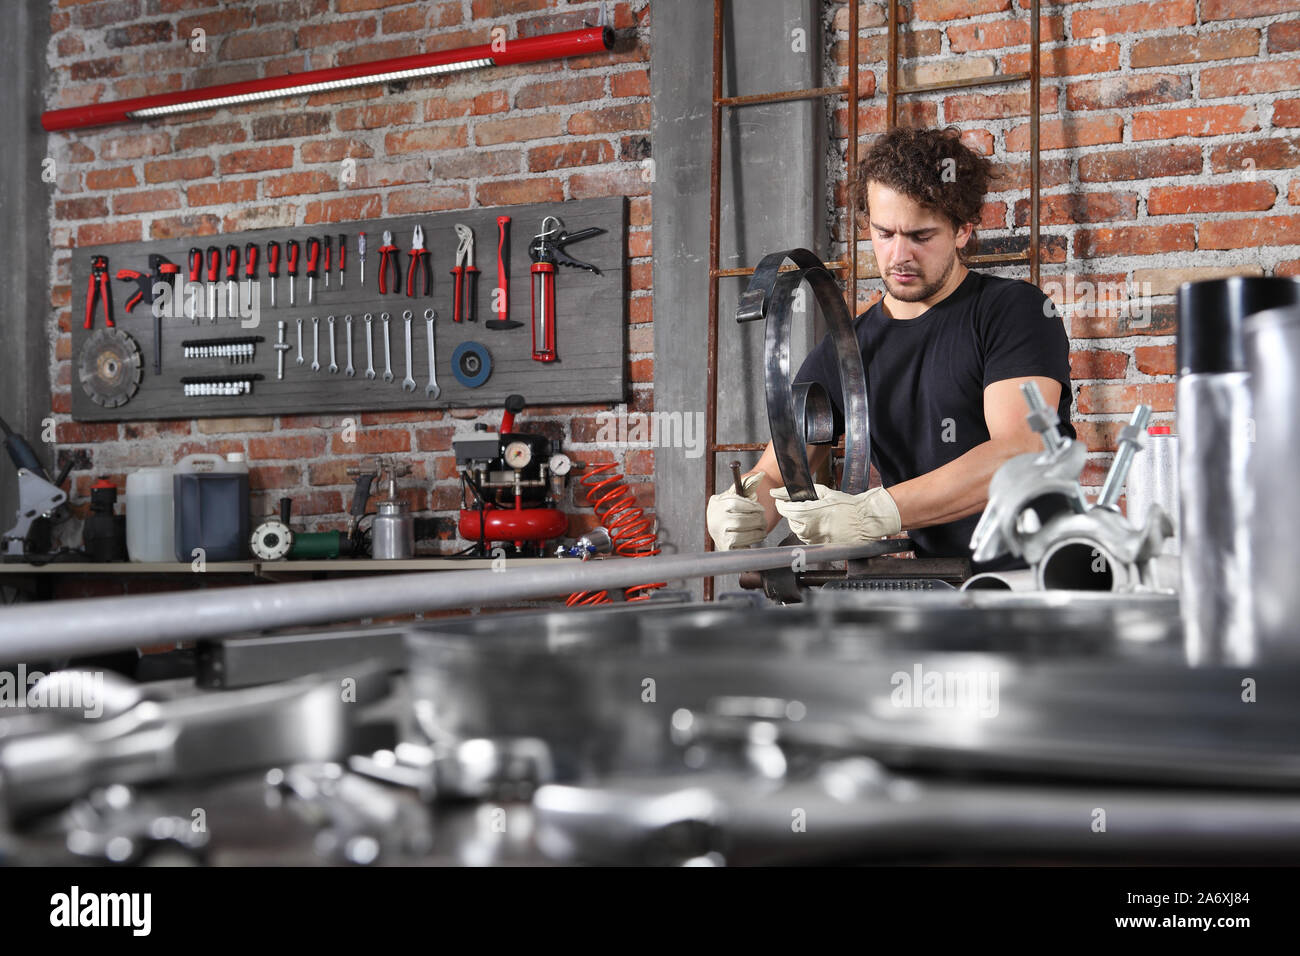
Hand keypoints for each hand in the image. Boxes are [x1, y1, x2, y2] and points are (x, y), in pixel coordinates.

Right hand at [706, 471, 766, 549]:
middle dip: (756, 520)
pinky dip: (752, 540)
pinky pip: (740, 544)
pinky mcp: (724, 546)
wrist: (731, 527)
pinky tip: (757, 535)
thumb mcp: (740, 494)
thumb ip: (748, 485)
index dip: (751, 506)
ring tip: (762, 528)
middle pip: (738, 520)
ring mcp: (717, 534)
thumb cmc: (739, 508)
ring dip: (756, 531)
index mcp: (717, 502)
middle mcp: (713, 518)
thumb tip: (761, 476)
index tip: (760, 509)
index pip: (734, 503)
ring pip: (740, 534)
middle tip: (763, 520)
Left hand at [769, 483, 900, 543]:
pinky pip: (807, 539)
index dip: (781, 504)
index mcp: (810, 513)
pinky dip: (809, 532)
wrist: (865, 521)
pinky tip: (820, 525)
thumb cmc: (848, 506)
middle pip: (790, 521)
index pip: (785, 510)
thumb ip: (803, 492)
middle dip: (793, 513)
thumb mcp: (825, 493)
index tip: (781, 500)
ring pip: (798, 531)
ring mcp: (815, 540)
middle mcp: (811, 529)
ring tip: (815, 516)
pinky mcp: (820, 546)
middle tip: (803, 506)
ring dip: (801, 523)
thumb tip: (781, 491)